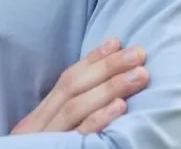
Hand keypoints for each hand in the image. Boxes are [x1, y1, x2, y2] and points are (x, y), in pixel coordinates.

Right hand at [10, 39, 148, 135]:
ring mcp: (48, 141)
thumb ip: (65, 121)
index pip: (66, 79)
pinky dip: (99, 120)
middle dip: (108, 67)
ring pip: (77, 106)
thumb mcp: (45, 141)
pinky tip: (120, 108)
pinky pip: (79, 137)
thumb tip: (98, 98)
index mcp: (40, 117)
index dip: (92, 58)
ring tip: (140, 75)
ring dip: (111, 87)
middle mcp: (40, 124)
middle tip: (140, 53)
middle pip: (74, 87)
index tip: (117, 41)